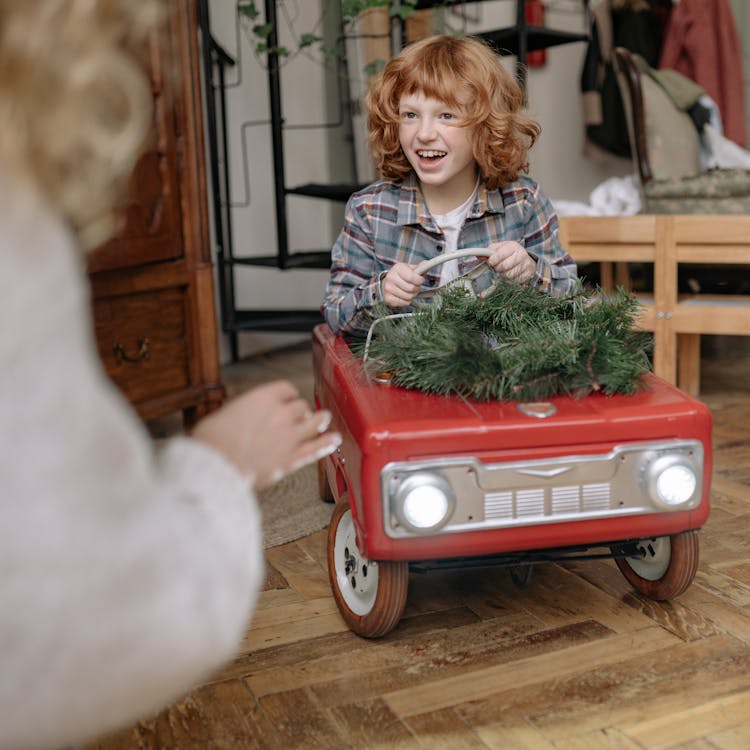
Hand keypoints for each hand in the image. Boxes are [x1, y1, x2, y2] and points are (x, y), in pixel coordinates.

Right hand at [191, 380, 341, 488]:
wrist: (217, 464)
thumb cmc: (213, 440)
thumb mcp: (224, 414)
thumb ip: (242, 413)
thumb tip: (242, 417)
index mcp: (263, 398)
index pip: (286, 389)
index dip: (289, 395)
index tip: (289, 399)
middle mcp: (281, 413)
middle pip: (301, 406)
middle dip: (301, 411)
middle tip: (301, 416)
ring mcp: (290, 436)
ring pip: (314, 423)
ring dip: (321, 421)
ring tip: (325, 420)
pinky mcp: (292, 458)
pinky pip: (315, 449)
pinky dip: (326, 444)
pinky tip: (333, 441)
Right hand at [382, 262, 423, 307]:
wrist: (387, 284)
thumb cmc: (402, 276)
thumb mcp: (410, 269)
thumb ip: (420, 267)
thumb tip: (426, 263)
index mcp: (397, 268)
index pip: (412, 277)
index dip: (419, 280)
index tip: (421, 280)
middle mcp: (391, 277)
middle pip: (411, 288)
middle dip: (417, 289)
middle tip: (415, 287)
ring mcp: (388, 288)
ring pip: (408, 296)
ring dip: (412, 295)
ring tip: (409, 292)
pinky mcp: (388, 298)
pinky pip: (404, 303)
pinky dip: (407, 301)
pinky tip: (404, 296)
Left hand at [487, 241, 534, 282]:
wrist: (525, 258)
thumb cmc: (510, 253)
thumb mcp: (500, 248)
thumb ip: (488, 251)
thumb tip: (478, 256)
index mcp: (513, 246)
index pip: (500, 255)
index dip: (493, 260)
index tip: (490, 262)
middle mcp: (521, 255)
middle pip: (504, 266)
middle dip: (497, 268)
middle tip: (497, 267)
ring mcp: (526, 265)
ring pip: (508, 275)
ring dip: (502, 274)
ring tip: (503, 270)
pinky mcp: (527, 274)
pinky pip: (513, 281)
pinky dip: (508, 279)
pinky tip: (509, 274)